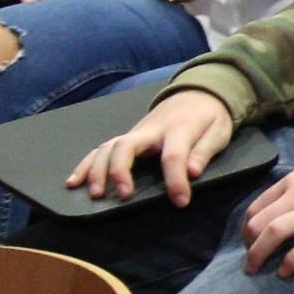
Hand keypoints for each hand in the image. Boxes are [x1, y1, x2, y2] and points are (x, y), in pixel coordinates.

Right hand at [72, 86, 236, 205]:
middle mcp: (151, 130)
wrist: (198, 92)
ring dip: (96, 170)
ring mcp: (135, 132)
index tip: (180, 202)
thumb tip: (193, 173)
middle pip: (126, 146)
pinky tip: (73, 181)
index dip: (176, 180)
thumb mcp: (219, 131)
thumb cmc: (210, 117)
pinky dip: (85, 164)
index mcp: (180, 129)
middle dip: (120, 171)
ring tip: (94, 194)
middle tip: (122, 196)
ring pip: (108, 147)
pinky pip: (100, 148)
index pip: (174, 156)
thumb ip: (204, 152)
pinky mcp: (127, 136)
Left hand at [237, 141, 293, 274]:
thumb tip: (278, 210)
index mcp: (292, 181)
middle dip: (248, 245)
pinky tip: (285, 271)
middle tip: (250, 260)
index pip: (255, 207)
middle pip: (259, 223)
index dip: (246, 228)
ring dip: (259, 254)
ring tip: (255, 269)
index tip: (249, 240)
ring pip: (274, 233)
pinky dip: (290, 261)